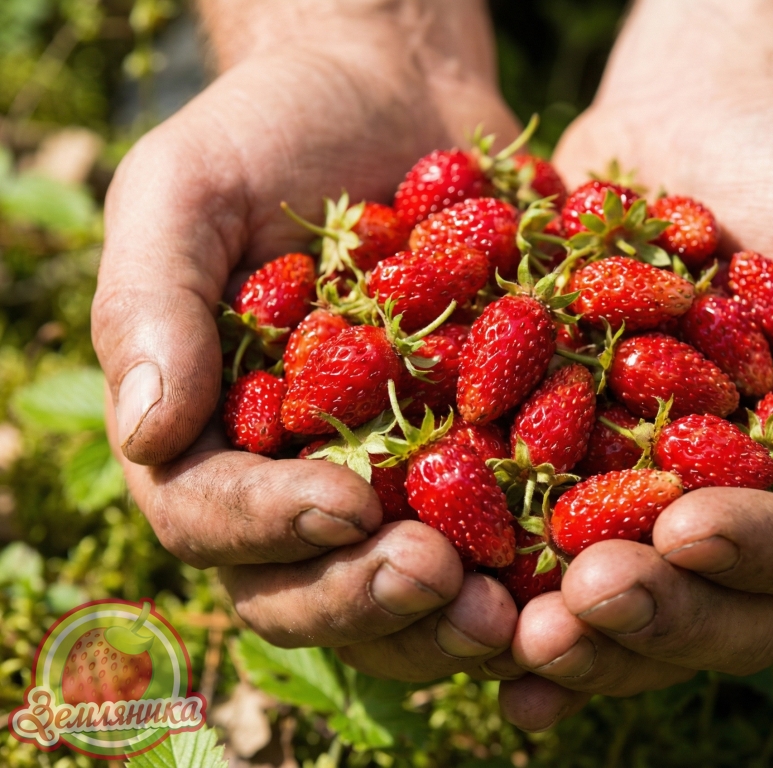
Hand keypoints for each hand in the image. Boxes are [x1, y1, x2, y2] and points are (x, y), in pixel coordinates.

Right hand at [94, 1, 522, 680]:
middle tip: (438, 578)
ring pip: (400, 596)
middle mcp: (290, 480)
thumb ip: (153, 306)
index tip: (344, 503)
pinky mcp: (473, 461)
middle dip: (367, 596)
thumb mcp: (189, 192)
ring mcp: (387, 482)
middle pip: (304, 588)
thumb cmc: (273, 133)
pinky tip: (578, 565)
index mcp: (208, 436)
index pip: (210, 517)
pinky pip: (495, 541)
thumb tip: (147, 436)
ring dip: (451, 618)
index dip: (269, 527)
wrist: (393, 98)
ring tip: (513, 610)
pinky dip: (529, 568)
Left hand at [498, 0, 772, 729]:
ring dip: (576, 632)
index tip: (688, 529)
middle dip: (655, 613)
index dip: (759, 551)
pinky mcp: (566, 464)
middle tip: (585, 603)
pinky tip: (452, 601)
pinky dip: (499, 582)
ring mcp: (648, 494)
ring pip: (623, 598)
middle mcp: (741, 505)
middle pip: (715, 602)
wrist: (697, 118)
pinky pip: (534, 539)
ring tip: (520, 636)